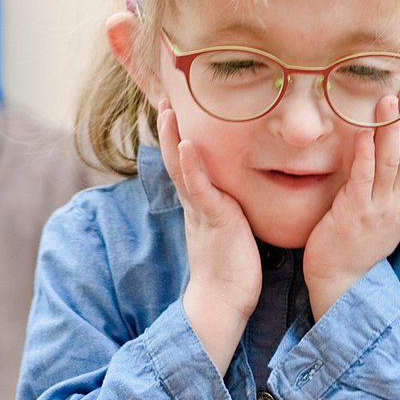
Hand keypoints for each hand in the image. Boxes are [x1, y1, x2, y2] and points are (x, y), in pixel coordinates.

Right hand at [158, 100, 260, 373]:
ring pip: (182, 168)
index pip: (186, 162)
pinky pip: (200, 189)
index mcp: (200, 202)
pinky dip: (191, 167)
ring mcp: (201, 210)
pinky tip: (188, 146)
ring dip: (174, 138)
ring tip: (167, 110)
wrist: (224, 301)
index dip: (178, 135)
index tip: (173, 108)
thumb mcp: (228, 227)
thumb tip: (237, 193)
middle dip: (169, 128)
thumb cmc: (232, 266)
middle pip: (176, 157)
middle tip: (163, 97)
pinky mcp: (213, 220)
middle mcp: (195, 202)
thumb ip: (228, 207)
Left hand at [303, 90, 399, 319]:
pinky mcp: (354, 213)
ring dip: (390, 128)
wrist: (339, 282)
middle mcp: (397, 205)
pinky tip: (364, 132)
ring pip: (391, 162)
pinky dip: (366, 153)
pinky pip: (363, 178)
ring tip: (389, 99)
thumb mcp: (378, 217)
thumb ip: (384, 190)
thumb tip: (385, 163)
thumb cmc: (353, 247)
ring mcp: (378, 209)